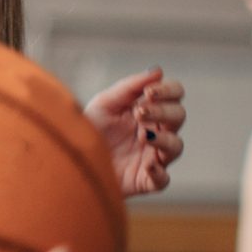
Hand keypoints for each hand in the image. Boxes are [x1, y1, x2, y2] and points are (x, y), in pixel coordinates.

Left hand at [84, 68, 185, 196]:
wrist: (73, 159)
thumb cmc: (91, 129)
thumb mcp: (105, 103)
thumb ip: (130, 87)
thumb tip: (158, 70)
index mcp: (149, 109)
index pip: (174, 94)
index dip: (169, 91)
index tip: (149, 92)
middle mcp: (156, 130)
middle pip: (178, 116)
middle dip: (163, 111)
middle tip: (139, 112)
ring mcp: (154, 156)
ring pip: (177, 146)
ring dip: (163, 138)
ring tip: (143, 135)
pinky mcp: (146, 181)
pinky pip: (163, 179)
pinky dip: (159, 172)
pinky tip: (147, 165)